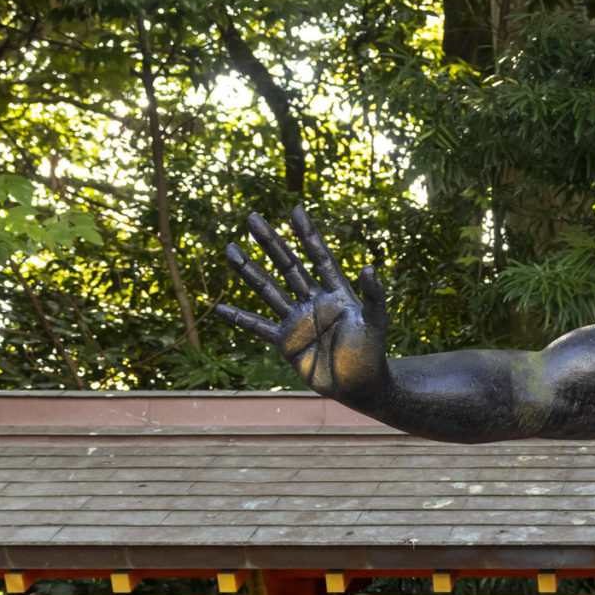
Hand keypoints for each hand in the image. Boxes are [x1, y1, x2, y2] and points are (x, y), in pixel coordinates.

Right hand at [216, 206, 391, 402]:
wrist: (361, 386)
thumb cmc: (372, 353)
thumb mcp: (376, 323)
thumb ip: (374, 297)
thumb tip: (369, 268)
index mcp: (336, 293)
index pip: (320, 258)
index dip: (308, 235)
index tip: (295, 209)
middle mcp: (313, 302)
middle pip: (288, 266)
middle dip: (271, 243)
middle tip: (253, 218)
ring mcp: (298, 321)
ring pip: (269, 290)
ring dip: (249, 271)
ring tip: (231, 249)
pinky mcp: (286, 343)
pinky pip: (259, 328)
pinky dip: (240, 319)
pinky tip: (219, 309)